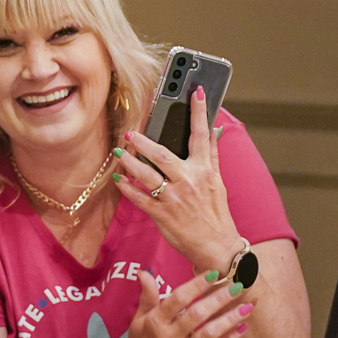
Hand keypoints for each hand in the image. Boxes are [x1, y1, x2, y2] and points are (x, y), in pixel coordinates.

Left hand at [111, 87, 242, 273]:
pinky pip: (140, 198)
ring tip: (118, 152)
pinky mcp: (162, 215)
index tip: (196, 91)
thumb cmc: (216, 213)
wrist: (217, 247)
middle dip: (144, 142)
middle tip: (130, 132)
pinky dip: (127, 188)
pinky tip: (119, 179)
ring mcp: (174, 198)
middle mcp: (189, 181)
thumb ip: (213, 155)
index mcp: (205, 170)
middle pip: (162, 154)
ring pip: (146, 175)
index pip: (202, 135)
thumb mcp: (218, 182)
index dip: (199, 112)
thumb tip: (214, 130)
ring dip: (129, 162)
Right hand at [114, 267, 251, 337]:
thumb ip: (148, 295)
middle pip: (197, 315)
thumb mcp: (139, 318)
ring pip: (209, 334)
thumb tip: (144, 271)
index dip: (196, 285)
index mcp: (156, 322)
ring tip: (246, 307)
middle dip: (219, 299)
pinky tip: (242, 328)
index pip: (178, 299)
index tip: (213, 273)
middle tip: (237, 286)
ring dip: (229, 319)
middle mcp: (170, 337)